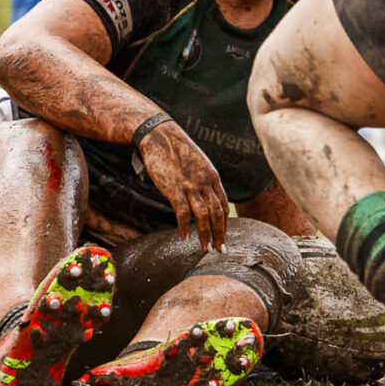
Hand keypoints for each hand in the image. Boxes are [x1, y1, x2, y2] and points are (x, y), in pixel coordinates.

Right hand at [137, 119, 230, 249]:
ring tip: (205, 248)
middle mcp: (204, 182)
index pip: (223, 204)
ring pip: (203, 216)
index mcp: (212, 176)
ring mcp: (190, 186)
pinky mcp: (174, 189)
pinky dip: (185, 227)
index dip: (224, 223)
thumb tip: (203, 195)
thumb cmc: (176, 149)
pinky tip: (184, 237)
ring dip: (206, 235)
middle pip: (217, 213)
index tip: (223, 236)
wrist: (160, 135)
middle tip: (221, 250)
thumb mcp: (197, 162)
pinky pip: (183, 213)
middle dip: (220, 234)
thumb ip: (202, 179)